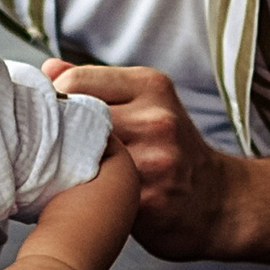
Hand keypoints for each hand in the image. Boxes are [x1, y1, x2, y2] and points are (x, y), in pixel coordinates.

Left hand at [42, 62, 242, 260]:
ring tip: (70, 174)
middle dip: (58, 136)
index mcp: (151, 86)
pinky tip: (88, 198)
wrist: (221, 201)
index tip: (53, 118)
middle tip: (51, 150)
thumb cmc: (173, 149)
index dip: (54, 102)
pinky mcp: (150, 200)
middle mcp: (156, 119)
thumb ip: (96, 85)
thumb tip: (47, 68)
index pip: (75, 82)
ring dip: (67, 168)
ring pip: (82, 158)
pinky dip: (84, 195)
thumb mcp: (146, 103)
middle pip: (75, 120)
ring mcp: (155, 161)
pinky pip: (96, 193)